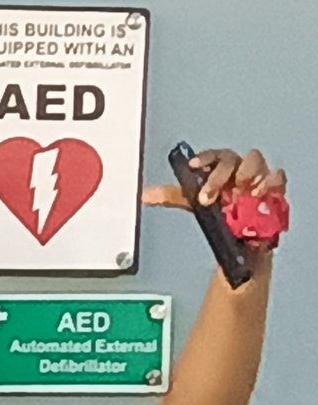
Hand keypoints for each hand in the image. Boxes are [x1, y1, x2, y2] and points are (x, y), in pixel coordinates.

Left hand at [144, 147, 284, 213]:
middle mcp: (238, 168)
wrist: (242, 233)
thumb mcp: (193, 201)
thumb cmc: (220, 207)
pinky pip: (277, 176)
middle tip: (208, 197)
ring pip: (255, 161)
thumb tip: (144, 195)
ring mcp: (257, 176)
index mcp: (219, 167)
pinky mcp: (274, 187)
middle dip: (218, 176)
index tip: (192, 165)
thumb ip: (171, 196)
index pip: (212, 156)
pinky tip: (259, 193)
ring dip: (245, 173)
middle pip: (230, 159)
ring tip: (239, 191)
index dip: (203, 159)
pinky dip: (270, 181)